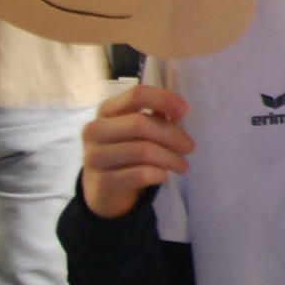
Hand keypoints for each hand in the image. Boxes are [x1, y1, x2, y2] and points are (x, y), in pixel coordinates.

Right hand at [81, 84, 194, 219]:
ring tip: (183, 165)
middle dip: (172, 135)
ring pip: (141, 150)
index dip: (163, 99)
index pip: (136, 95)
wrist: (104, 189)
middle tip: (190, 147)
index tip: (185, 110)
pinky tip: (165, 175)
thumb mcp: (139, 131)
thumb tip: (179, 110)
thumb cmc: (127, 151)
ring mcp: (94, 157)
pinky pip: (139, 174)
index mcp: (106, 110)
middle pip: (139, 123)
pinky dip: (159, 174)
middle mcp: (95, 130)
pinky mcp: (101, 182)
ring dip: (170, 158)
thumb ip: (156, 116)